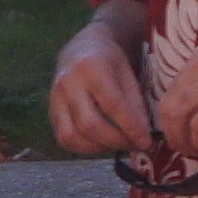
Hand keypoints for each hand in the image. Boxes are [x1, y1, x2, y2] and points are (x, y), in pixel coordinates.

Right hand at [50, 23, 150, 154]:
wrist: (81, 48)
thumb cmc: (110, 61)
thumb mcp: (128, 73)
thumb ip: (136, 104)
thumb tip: (144, 137)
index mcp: (91, 67)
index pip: (112, 105)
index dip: (131, 128)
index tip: (147, 142)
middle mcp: (68, 83)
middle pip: (89, 125)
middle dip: (116, 141)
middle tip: (134, 146)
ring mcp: (55, 98)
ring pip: (72, 137)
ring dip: (99, 149)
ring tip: (118, 145)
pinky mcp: (50, 111)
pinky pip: (64, 139)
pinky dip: (84, 148)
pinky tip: (100, 144)